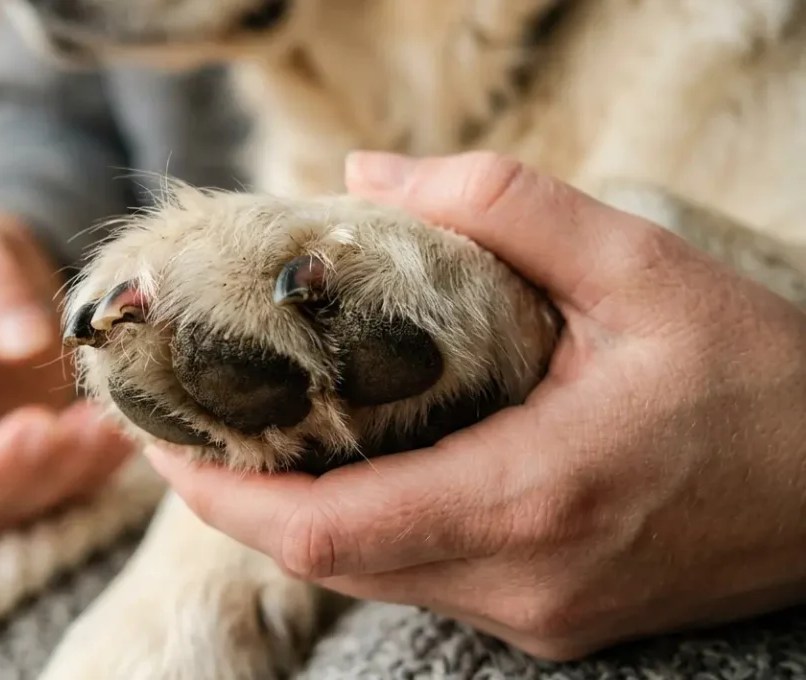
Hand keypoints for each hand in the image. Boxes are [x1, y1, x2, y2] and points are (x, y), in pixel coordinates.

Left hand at [145, 151, 805, 659]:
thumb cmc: (762, 381)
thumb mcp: (642, 269)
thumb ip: (501, 209)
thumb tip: (365, 179)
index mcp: (534, 497)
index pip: (322, 530)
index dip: (220, 495)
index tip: (161, 438)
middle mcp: (521, 580)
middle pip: (324, 561)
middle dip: (238, 501)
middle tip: (190, 422)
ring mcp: (535, 616)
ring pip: (367, 576)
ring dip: (295, 516)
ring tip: (252, 436)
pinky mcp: (551, 621)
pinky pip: (419, 580)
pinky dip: (362, 531)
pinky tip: (351, 466)